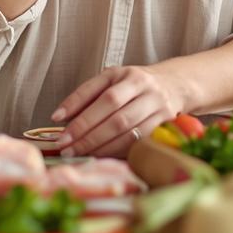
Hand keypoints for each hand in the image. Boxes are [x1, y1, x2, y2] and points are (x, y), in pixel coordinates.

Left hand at [50, 65, 188, 157]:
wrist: (174, 85)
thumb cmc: (134, 85)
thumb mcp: (111, 80)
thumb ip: (86, 95)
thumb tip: (60, 117)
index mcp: (129, 76)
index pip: (102, 95)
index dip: (80, 112)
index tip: (58, 126)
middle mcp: (147, 91)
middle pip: (116, 117)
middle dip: (88, 136)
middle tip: (66, 148)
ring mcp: (160, 109)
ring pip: (128, 133)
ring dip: (101, 148)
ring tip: (79, 154)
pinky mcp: (166, 127)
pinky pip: (139, 144)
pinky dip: (118, 152)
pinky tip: (102, 157)